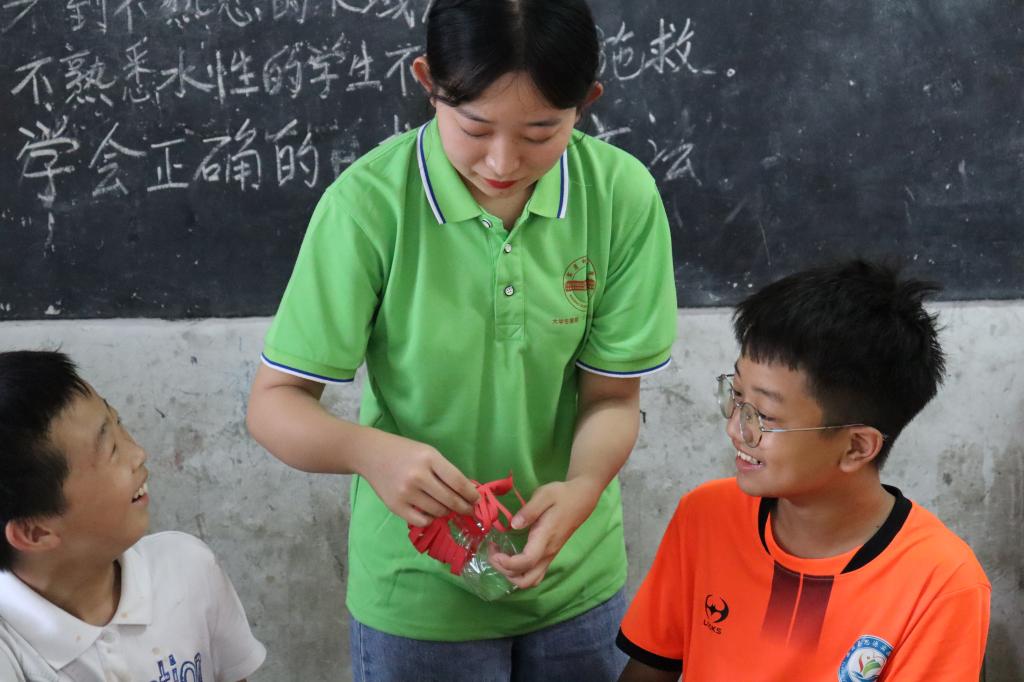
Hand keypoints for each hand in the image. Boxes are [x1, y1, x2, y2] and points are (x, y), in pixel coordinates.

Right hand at [356, 436, 478, 526]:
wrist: (371, 454)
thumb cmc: (404, 451)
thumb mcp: (428, 452)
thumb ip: (446, 471)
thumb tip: (467, 492)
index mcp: (429, 459)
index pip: (458, 482)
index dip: (471, 495)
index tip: (476, 500)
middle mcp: (418, 476)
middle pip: (450, 500)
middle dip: (464, 507)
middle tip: (468, 510)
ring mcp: (406, 493)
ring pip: (438, 512)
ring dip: (447, 512)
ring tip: (448, 508)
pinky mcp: (395, 506)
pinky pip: (421, 521)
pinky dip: (431, 519)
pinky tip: (431, 513)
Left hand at [489, 478, 603, 588]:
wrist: (581, 499)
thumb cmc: (562, 495)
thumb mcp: (545, 495)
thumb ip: (529, 510)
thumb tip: (513, 524)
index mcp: (545, 537)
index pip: (527, 561)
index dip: (508, 563)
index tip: (495, 551)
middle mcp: (548, 552)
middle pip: (526, 580)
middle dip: (505, 572)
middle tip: (493, 553)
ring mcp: (549, 556)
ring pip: (530, 580)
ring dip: (511, 574)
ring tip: (499, 555)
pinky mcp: (549, 555)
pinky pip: (533, 573)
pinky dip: (518, 571)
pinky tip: (509, 555)